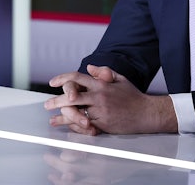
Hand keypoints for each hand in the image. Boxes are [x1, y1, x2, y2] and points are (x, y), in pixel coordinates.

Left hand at [44, 65, 177, 134]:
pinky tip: (67, 127)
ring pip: (75, 113)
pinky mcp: (102, 124)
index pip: (77, 78)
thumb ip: (104, 72)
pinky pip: (83, 125)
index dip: (63, 78)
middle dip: (56, 100)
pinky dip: (74, 126)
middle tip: (47, 104)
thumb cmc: (133, 97)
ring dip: (61, 116)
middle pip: (71, 96)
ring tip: (53, 119)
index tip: (53, 82)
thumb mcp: (120, 79)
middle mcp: (99, 97)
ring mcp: (100, 111)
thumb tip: (90, 67)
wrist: (146, 113)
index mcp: (102, 84)